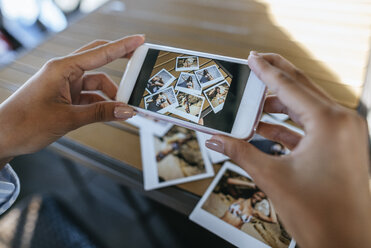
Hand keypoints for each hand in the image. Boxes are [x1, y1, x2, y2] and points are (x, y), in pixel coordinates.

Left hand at [0, 35, 144, 165]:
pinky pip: (90, 95)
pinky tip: (111, 111)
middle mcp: (64, 72)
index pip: (99, 53)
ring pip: (97, 82)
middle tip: (139, 64)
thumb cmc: (25, 124)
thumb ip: (100, 113)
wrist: (2, 137)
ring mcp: (65, 84)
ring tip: (125, 106)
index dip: (122, 46)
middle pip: (99, 60)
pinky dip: (101, 103)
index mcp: (61, 69)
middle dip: (120, 62)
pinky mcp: (65, 97)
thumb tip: (127, 111)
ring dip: (111, 93)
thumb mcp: (68, 119)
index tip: (140, 40)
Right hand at [206, 52, 370, 246]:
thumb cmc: (320, 215)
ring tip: (251, 104)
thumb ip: (239, 152)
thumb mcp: (271, 177)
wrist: (345, 244)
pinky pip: (309, 127)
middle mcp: (341, 122)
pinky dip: (286, 126)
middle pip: (301, 89)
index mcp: (329, 122)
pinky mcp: (339, 146)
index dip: (266, 70)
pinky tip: (263, 128)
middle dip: (275, 77)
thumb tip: (215, 139)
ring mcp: (343, 134)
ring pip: (305, 108)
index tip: (252, 57)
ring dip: (277, 105)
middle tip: (255, 64)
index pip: (289, 86)